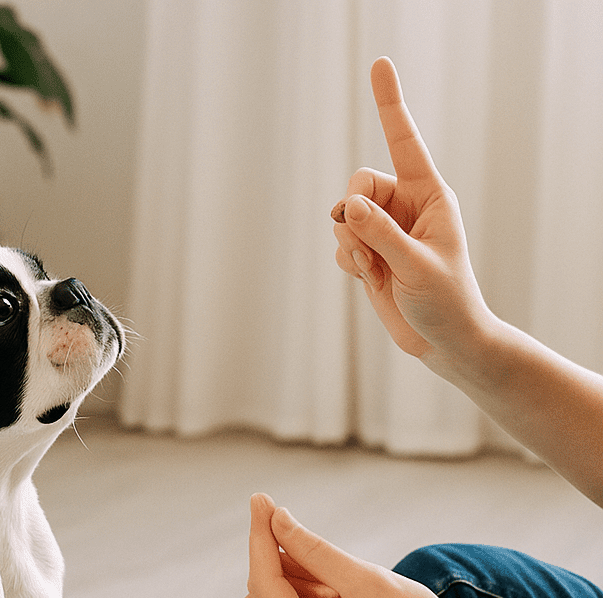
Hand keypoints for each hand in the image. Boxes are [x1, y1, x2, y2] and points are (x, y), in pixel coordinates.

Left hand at [241, 493, 463, 597]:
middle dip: (279, 559)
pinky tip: (334, 586)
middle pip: (261, 596)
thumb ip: (312, 549)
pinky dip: (304, 594)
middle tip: (294, 522)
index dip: (261, 537)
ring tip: (339, 576)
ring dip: (296, 578)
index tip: (258, 498)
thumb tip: (275, 518)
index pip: (264, 585)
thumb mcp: (363, 579)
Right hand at [333, 58, 491, 370]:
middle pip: (360, 183)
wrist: (443, 342)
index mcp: (429, 195)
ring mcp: (385, 230)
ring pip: (344, 217)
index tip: (378, 65)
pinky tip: (370, 279)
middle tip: (365, 242)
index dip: (390, 104)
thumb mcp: (416, 266)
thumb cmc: (445, 301)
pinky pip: (341, 244)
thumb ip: (380, 234)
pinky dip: (349, 262)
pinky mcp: (370, 254)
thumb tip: (346, 206)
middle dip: (353, 211)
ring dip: (352, 245)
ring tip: (376, 271)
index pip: (404, 141)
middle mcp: (405, 206)